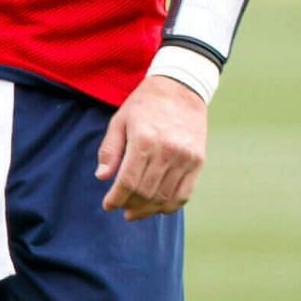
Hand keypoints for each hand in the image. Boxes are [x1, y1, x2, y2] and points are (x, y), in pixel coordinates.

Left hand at [97, 75, 208, 220]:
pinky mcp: (198, 161)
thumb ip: (110, 150)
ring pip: (166, 197)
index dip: (116, 198)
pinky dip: (170, 205)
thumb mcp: (119, 121)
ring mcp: (186, 158)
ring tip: (135, 212)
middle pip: (146, 192)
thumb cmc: (144, 104)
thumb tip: (102, 177)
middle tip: (121, 209)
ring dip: (149, 210)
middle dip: (130, 206)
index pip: (128, 181)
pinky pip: (185, 193)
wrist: (181, 88)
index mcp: (144, 140)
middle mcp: (167, 151)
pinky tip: (157, 207)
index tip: (108, 205)